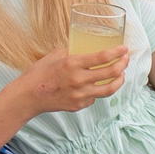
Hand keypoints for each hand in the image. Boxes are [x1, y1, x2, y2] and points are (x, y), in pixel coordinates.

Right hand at [13, 45, 127, 115]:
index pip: (103, 57)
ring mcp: (80, 95)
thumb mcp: (55, 55)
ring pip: (109, 89)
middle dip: (123, 64)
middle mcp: (79, 80)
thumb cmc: (39, 73)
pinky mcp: (78, 105)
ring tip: (121, 74)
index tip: (124, 48)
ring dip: (119, 80)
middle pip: (111, 73)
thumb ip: (73, 52)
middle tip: (125, 59)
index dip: (117, 52)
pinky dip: (98, 90)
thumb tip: (86, 48)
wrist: (28, 96)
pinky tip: (97, 85)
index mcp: (73, 64)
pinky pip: (94, 97)